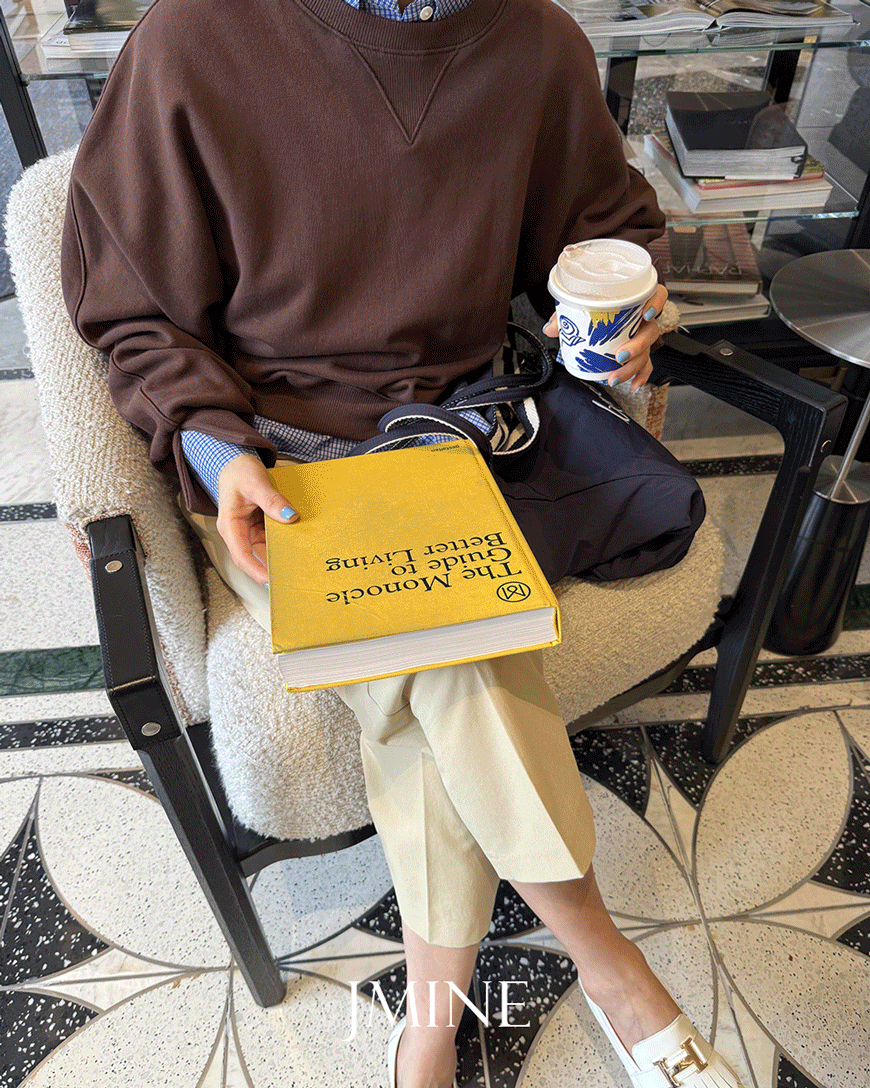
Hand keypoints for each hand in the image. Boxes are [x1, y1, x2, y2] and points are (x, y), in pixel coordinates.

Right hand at [215, 453, 297, 585]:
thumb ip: (271, 500)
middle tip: (290, 580)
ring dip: (278, 559)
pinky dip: (282, 545)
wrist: (236, 464)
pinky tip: (296, 549)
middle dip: (269, 570)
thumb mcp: (256, 483)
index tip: (271, 581)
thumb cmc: (240, 472)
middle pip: (253, 558)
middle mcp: (237, 532)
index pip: (242, 555)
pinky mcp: (257, 528)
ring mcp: (247, 532)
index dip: (256, 571)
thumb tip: (290, 516)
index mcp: (230, 525)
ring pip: (263, 552)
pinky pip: (270, 541)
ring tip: (297, 568)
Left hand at [543, 283, 668, 390]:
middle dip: (638, 345)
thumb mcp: (578, 307)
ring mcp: (642, 339)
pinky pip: (645, 366)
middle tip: (620, 355)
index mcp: (634, 302)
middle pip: (650, 331)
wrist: (594, 322)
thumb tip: (550, 329)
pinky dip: (641, 376)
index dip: (656, 303)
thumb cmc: (594, 309)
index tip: (645, 314)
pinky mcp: (639, 354)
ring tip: (615, 377)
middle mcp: (642, 321)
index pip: (656, 295)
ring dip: (632, 367)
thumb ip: (565, 315)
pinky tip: (634, 385)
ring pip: (646, 353)